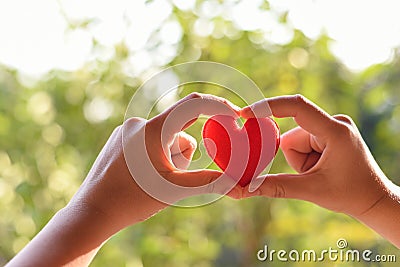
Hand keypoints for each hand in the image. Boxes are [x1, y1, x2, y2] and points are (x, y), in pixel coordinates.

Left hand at [7, 93, 241, 266]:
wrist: (93, 211)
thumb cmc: (132, 200)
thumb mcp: (174, 190)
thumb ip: (208, 182)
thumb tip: (236, 181)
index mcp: (154, 130)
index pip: (194, 105)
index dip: (218, 107)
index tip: (235, 115)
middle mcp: (139, 123)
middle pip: (180, 132)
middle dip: (182, 155)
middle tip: (165, 178)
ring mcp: (126, 130)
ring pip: (165, 139)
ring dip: (168, 158)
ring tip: (148, 180)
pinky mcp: (119, 138)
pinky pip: (149, 141)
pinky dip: (154, 156)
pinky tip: (138, 175)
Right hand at [240, 94, 399, 246]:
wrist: (374, 199)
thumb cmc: (350, 195)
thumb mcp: (311, 190)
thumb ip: (277, 186)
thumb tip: (245, 188)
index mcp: (334, 131)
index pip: (297, 107)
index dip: (269, 107)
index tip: (246, 113)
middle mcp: (334, 122)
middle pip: (292, 135)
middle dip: (294, 159)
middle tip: (312, 175)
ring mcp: (332, 126)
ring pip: (294, 140)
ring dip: (299, 160)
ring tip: (320, 173)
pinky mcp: (328, 131)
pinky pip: (301, 141)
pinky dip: (304, 157)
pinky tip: (321, 168)